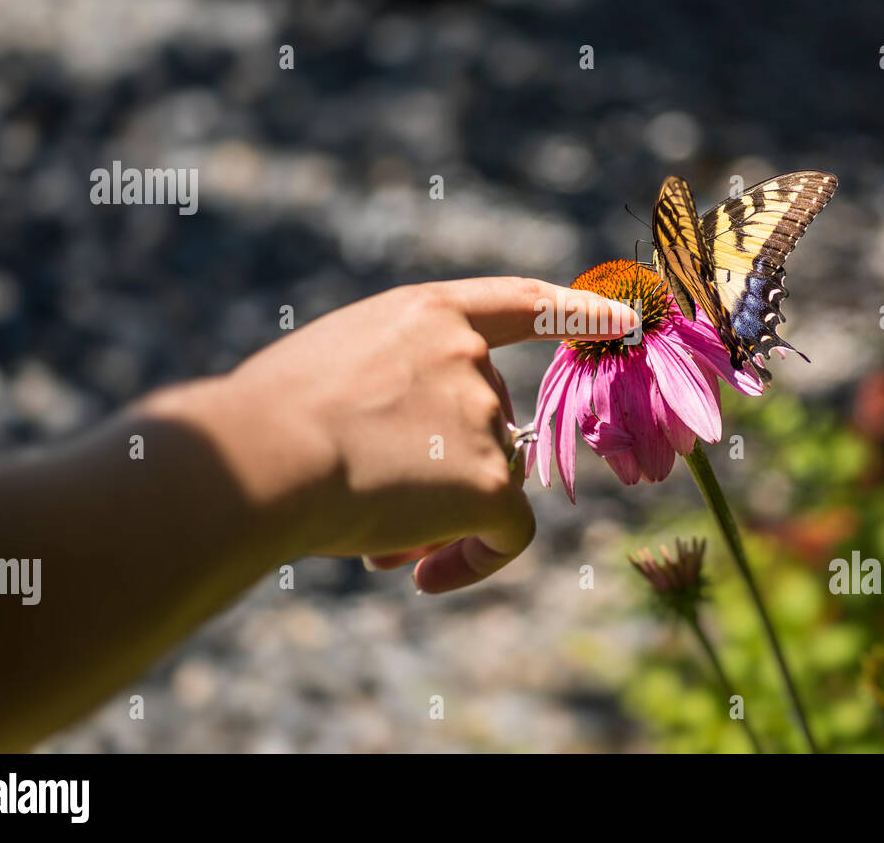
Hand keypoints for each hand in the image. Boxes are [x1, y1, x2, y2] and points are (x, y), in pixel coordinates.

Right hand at [148, 278, 636, 592]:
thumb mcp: (332, 367)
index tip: (625, 321)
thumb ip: (390, 388)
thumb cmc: (264, 418)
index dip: (575, 312)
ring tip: (368, 538)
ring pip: (486, 484)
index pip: (520, 304)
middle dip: (446, 469)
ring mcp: (483, 417)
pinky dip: (473, 562)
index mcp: (428, 315)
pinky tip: (424, 580)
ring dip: (438, 517)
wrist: (258, 456)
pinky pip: (507, 535)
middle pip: (489, 424)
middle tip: (380, 515)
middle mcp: (469, 358)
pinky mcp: (488, 483)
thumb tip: (419, 464)